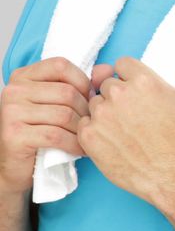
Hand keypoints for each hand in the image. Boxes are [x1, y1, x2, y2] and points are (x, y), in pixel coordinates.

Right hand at [0, 58, 97, 194]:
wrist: (16, 164)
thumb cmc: (40, 130)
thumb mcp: (57, 102)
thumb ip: (81, 83)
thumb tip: (107, 70)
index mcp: (23, 76)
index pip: (61, 66)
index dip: (82, 82)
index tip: (88, 98)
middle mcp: (14, 90)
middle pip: (66, 92)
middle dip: (85, 110)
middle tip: (91, 123)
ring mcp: (11, 112)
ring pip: (64, 114)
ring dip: (81, 129)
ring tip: (86, 136)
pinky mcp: (14, 134)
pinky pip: (56, 135)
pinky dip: (74, 144)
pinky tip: (80, 149)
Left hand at [78, 57, 174, 201]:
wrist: (172, 174)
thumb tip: (170, 84)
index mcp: (144, 81)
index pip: (122, 64)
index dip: (126, 75)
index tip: (129, 85)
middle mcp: (120, 94)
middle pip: (106, 84)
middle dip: (116, 95)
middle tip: (127, 111)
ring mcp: (102, 115)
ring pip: (94, 103)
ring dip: (103, 112)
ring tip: (119, 128)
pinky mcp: (89, 135)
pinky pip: (84, 124)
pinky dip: (94, 130)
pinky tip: (109, 139)